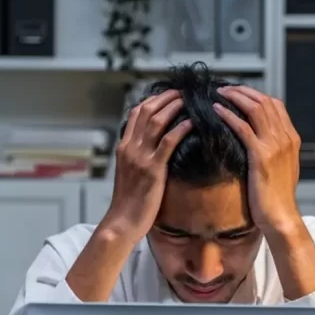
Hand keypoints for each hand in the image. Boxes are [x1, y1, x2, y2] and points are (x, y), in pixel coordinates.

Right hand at [102, 90, 190, 242]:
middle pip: (147, 111)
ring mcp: (140, 157)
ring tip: (189, 100)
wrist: (122, 222)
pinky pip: (168, 142)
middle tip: (183, 92)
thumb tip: (154, 148)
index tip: (170, 94)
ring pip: (157, 121)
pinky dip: (181, 128)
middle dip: (166, 98)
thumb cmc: (129, 202)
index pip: (137, 113)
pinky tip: (192, 122)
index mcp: (124, 147)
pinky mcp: (152, 170)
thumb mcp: (130, 174)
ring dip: (174, 107)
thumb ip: (139, 157)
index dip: (154, 100)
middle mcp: (130, 148)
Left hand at [214, 86, 302, 235]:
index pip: (275, 104)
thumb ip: (274, 149)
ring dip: (235, 97)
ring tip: (219, 93)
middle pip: (264, 101)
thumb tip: (260, 140)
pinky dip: (229, 115)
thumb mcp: (281, 167)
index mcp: (291, 138)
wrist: (281, 216)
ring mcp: (275, 146)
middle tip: (225, 88)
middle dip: (243, 91)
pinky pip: (243, 128)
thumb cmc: (277, 197)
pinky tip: (216, 111)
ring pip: (255, 109)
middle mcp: (285, 137)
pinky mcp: (261, 156)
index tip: (238, 92)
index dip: (255, 94)